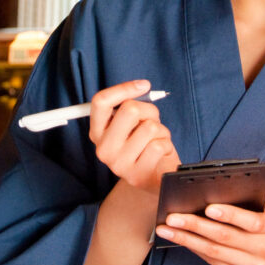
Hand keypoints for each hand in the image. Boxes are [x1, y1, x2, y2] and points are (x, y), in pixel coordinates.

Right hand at [87, 79, 179, 195]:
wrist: (154, 178)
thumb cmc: (144, 145)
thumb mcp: (132, 124)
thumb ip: (130, 107)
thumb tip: (142, 87)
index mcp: (97, 132)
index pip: (101, 102)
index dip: (124, 88)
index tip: (144, 85)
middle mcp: (103, 148)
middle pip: (130, 109)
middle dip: (149, 110)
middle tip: (152, 121)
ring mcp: (118, 164)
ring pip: (149, 127)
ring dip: (161, 130)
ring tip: (157, 140)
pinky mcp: (136, 175)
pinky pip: (158, 145)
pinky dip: (166, 144)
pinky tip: (161, 152)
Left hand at [154, 195, 264, 264]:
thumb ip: (252, 195)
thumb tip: (218, 182)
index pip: (252, 222)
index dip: (230, 215)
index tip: (208, 207)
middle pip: (225, 238)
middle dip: (195, 226)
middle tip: (172, 216)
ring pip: (215, 253)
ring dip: (187, 240)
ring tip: (166, 229)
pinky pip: (215, 263)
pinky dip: (195, 250)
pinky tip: (181, 239)